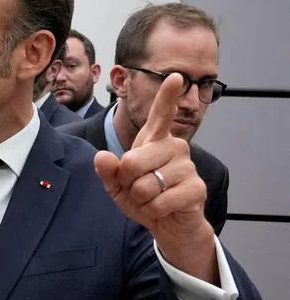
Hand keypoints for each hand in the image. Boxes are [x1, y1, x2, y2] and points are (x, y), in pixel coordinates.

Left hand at [94, 73, 216, 282]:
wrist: (166, 224)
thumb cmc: (142, 197)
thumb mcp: (117, 185)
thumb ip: (108, 171)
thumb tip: (101, 157)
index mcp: (154, 141)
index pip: (161, 115)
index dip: (166, 96)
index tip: (173, 76)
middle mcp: (175, 147)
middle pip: (132, 161)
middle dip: (126, 182)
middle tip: (138, 188)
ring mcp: (188, 166)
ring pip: (145, 185)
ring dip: (140, 199)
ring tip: (152, 198)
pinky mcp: (197, 188)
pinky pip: (160, 201)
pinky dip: (153, 210)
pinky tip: (162, 208)